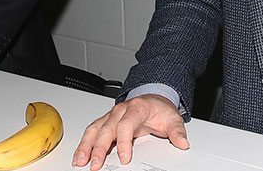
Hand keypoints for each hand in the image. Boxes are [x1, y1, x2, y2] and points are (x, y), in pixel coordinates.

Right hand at [73, 94, 188, 168]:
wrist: (154, 98)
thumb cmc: (159, 109)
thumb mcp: (172, 118)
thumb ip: (177, 131)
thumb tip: (182, 142)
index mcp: (136, 108)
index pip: (126, 125)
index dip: (124, 142)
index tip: (126, 157)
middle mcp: (120, 111)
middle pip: (106, 129)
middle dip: (98, 148)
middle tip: (95, 164)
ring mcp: (111, 116)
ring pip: (94, 129)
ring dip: (86, 146)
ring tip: (80, 161)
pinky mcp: (106, 122)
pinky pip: (92, 131)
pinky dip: (84, 144)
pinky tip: (79, 155)